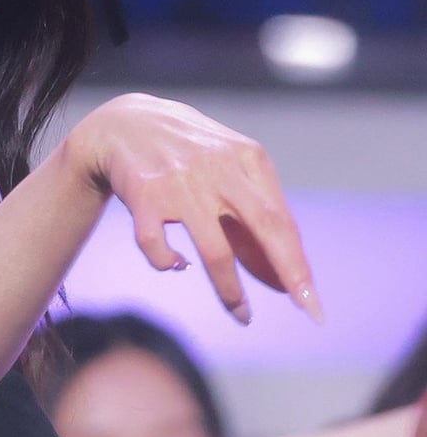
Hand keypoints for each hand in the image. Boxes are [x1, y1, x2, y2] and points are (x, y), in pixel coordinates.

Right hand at [71, 94, 321, 326]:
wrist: (124, 123)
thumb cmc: (188, 156)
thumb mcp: (227, 172)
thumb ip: (251, 220)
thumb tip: (280, 279)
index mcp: (248, 159)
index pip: (281, 220)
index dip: (298, 265)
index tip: (312, 304)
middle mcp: (219, 169)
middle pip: (265, 226)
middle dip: (289, 271)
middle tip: (307, 309)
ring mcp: (181, 183)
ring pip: (215, 250)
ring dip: (230, 290)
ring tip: (241, 314)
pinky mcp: (144, 195)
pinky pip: (157, 244)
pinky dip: (167, 262)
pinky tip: (175, 264)